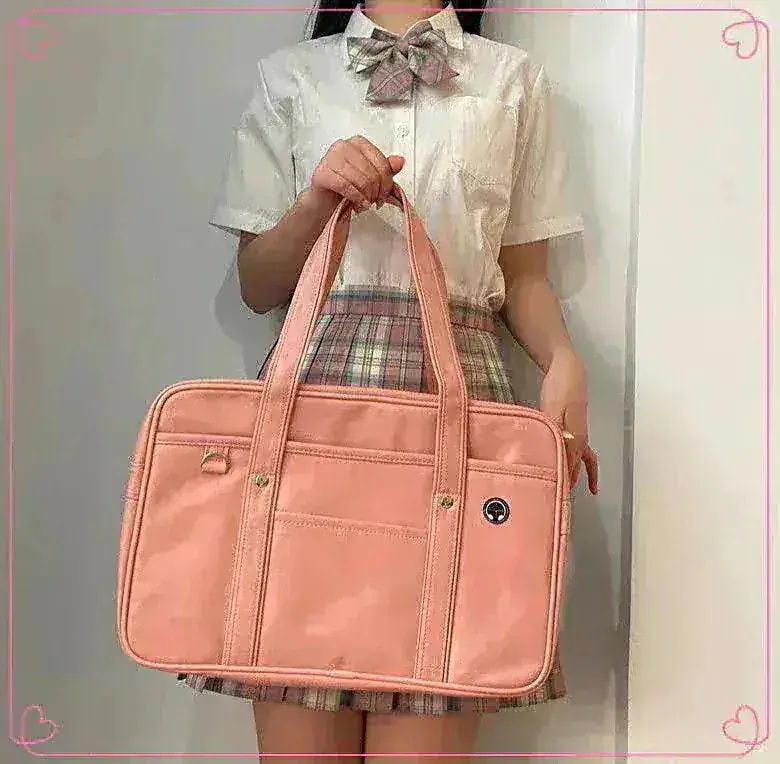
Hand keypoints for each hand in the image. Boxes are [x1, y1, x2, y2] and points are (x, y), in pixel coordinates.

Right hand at [311, 136, 404, 213]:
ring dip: (367, 198)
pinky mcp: (322, 173)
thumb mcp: (370, 178)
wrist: (324, 201)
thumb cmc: (346, 188)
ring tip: (364, 204)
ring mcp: (331, 157)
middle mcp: (344, 146)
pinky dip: (356, 199)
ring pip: (362, 180)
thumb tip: (400, 161)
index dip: (387, 184)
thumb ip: (385, 169)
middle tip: (373, 202)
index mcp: (358, 143)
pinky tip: (358, 205)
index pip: (382, 163)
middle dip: (376, 192)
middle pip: (373, 173)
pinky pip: (347, 187)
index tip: (384, 195)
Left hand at [539, 350, 598, 493]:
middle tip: (553, 507)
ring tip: (563, 499)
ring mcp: (579, 435)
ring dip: (571, 480)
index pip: (566, 468)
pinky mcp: (575, 430)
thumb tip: (559, 454)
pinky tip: (591, 486)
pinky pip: (584, 454)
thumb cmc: (560, 387)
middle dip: (564, 487)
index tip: (551, 502)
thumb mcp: (554, 408)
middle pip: (572, 469)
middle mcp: (580, 440)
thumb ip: (556, 431)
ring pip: (576, 464)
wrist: (567, 368)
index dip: (559, 485)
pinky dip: (588, 470)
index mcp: (574, 437)